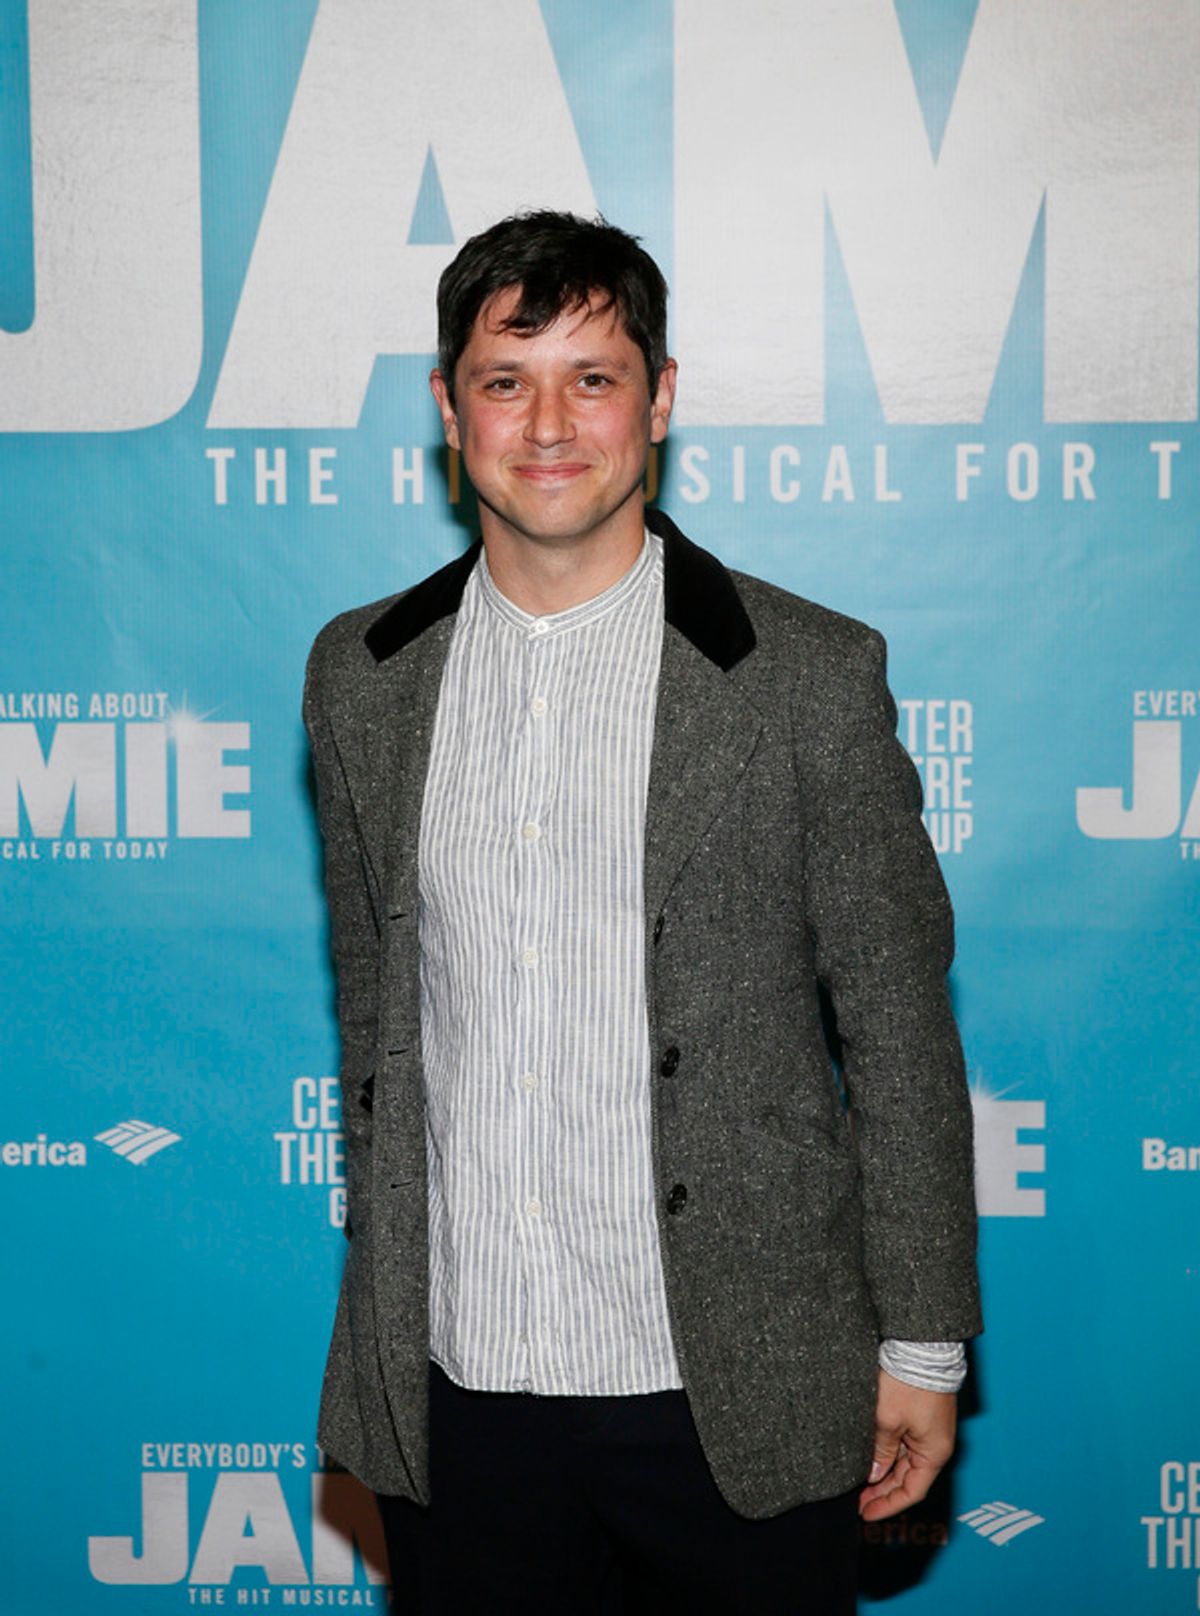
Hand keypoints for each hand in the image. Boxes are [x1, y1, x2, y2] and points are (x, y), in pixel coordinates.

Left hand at [857, 1369, 956, 1519]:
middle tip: (858, 1501)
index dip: (889, 1505)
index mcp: (934, 1452)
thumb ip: (881, 1450)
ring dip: (885, 1472)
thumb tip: (874, 1474)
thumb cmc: (909, 1383)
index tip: (866, 1513)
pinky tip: (870, 1456)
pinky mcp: (922, 1417)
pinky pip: (905, 1444)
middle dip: (883, 1491)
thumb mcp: (888, 1421)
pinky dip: (889, 1454)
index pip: (912, 1491)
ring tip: (860, 1482)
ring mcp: (929, 1431)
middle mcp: (935, 1445)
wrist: (922, 1348)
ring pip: (905, 1462)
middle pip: (908, 1478)